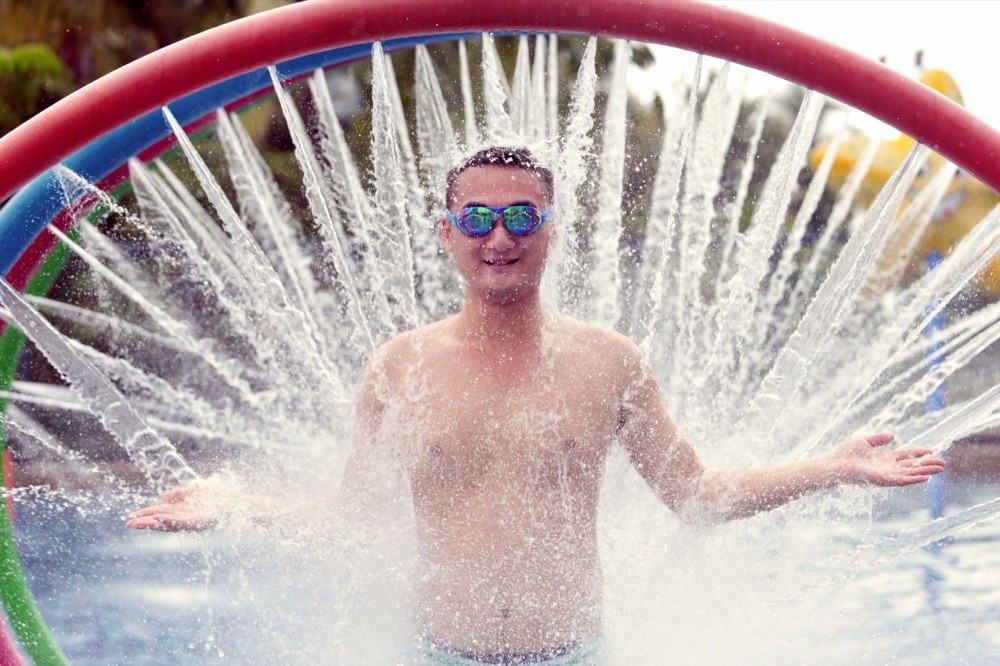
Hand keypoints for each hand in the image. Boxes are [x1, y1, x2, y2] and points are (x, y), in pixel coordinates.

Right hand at [126, 481, 243, 531]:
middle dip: (145, 522)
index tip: (131, 516)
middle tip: (128, 524)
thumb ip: (181, 493)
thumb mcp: (199, 490)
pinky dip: (171, 520)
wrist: (241, 503)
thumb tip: (162, 495)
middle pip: (161, 520)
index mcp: (184, 510)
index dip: (146, 514)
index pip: (161, 513)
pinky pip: (183, 522)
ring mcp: (192, 521)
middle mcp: (186, 517)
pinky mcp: (201, 522)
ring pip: (169, 523)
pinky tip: (160, 518)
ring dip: (153, 523)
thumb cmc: (222, 497)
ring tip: (138, 523)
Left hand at [831, 432, 945, 486]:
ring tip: (940, 469)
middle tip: (943, 462)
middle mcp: (888, 467)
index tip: (932, 450)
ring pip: (911, 473)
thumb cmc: (846, 452)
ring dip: (926, 471)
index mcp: (885, 458)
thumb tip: (893, 435)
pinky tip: (926, 477)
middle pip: (912, 465)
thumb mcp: (864, 440)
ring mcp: (887, 474)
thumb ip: (879, 438)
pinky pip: (902, 480)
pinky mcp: (884, 480)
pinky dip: (914, 479)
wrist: (835, 463)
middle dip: (927, 464)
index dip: (919, 453)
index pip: (906, 455)